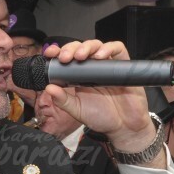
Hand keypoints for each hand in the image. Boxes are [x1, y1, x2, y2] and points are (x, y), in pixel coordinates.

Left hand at [43, 41, 159, 165]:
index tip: (50, 53)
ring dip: (87, 46)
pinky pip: (118, 49)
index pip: (67, 58)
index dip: (59, 52)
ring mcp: (108, 66)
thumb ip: (63, 101)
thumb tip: (49, 88)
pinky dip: (109, 48)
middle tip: (65, 57)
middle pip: (80, 48)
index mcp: (79, 76)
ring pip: (97, 45)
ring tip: (81, 55)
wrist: (124, 127)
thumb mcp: (78, 111)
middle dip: (71, 48)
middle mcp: (92, 68)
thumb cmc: (101, 118)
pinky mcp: (123, 65)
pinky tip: (101, 56)